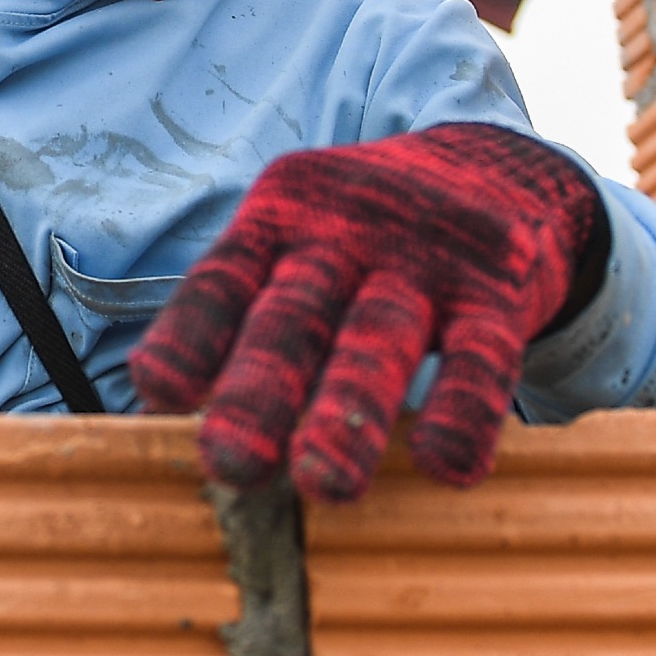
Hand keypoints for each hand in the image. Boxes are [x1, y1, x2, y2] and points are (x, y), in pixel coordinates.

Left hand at [129, 125, 607, 500]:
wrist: (497, 170)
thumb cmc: (364, 240)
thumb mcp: (300, 243)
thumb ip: (243, 315)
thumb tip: (158, 406)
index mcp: (280, 220)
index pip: (222, 281)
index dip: (190, 336)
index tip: (158, 392)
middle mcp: (346, 233)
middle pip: (292, 318)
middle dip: (260, 391)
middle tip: (230, 464)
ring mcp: (424, 258)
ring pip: (380, 338)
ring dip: (352, 413)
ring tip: (325, 485)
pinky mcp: (497, 288)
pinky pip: (481, 353)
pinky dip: (464, 408)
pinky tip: (447, 466)